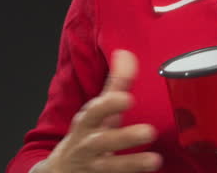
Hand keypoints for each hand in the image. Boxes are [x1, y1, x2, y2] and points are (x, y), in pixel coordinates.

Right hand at [38, 50, 161, 172]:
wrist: (61, 172)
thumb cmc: (86, 135)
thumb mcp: (97, 111)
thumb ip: (115, 84)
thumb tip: (126, 54)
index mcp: (87, 123)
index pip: (95, 111)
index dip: (109, 104)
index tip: (127, 98)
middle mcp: (87, 145)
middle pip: (102, 142)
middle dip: (123, 137)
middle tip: (149, 131)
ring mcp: (93, 167)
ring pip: (109, 168)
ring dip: (131, 164)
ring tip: (155, 160)